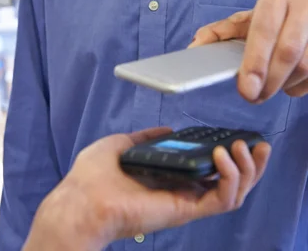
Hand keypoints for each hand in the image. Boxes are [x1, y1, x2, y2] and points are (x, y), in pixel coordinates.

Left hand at [24, 128, 270, 250]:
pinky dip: (231, 178)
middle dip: (250, 165)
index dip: (230, 155)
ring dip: (247, 170)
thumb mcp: (123, 144)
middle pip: (230, 182)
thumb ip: (148, 138)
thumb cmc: (95, 175)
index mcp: (171, 175)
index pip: (210, 169)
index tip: (239, 137)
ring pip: (233, 193)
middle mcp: (183, 189)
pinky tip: (223, 156)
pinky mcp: (186, 209)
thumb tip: (167, 131)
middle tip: (256, 144)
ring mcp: (187, 200)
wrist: (83, 198)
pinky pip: (222, 200)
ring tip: (242, 148)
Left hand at [190, 0, 307, 101]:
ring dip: (286, 84)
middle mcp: (304, 4)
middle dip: (269, 80)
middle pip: (288, 51)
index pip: (264, 30)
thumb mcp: (249, 21)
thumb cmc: (277, 20)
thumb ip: (221, 33)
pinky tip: (291, 83)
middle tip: (254, 97)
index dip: (254, 62)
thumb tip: (195, 47)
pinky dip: (302, 86)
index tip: (246, 89)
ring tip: (271, 87)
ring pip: (307, 66)